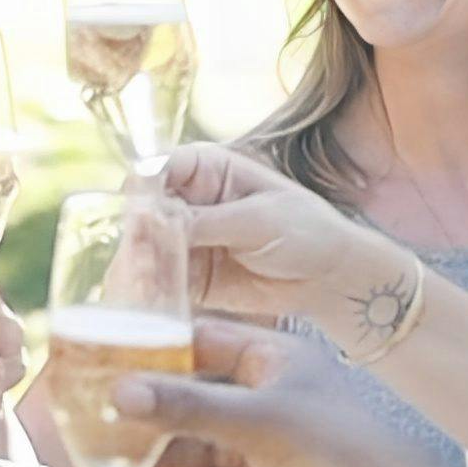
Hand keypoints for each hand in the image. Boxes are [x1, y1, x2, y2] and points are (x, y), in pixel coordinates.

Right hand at [107, 317, 458, 466]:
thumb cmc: (340, 455)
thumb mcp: (257, 422)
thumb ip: (186, 407)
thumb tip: (119, 392)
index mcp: (272, 360)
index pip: (200, 342)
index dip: (152, 351)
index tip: (102, 360)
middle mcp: (264, 398)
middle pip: (190, 399)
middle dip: (147, 414)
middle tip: (96, 423)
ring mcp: (262, 447)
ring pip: (195, 447)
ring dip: (159, 460)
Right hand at [158, 144, 412, 348]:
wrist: (329, 279)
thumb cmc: (305, 231)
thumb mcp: (257, 220)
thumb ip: (204, 220)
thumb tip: (152, 219)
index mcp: (207, 169)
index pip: (159, 167)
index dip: (143, 186)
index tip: (141, 211)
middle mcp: (188, 200)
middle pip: (144, 210)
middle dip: (138, 233)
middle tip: (141, 256)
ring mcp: (185, 240)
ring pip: (145, 248)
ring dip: (140, 265)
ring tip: (144, 282)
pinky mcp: (188, 277)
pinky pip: (159, 281)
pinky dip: (152, 291)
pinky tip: (151, 299)